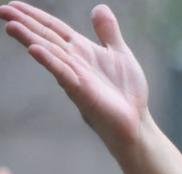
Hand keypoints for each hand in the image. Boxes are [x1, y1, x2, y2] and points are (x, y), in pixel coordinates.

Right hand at [1, 3, 150, 152]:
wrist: (135, 120)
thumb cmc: (125, 90)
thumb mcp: (119, 53)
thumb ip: (108, 32)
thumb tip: (99, 7)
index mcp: (81, 50)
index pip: (54, 28)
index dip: (35, 16)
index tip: (14, 4)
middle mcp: (74, 61)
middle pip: (46, 37)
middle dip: (25, 23)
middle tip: (2, 10)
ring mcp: (75, 75)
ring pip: (50, 53)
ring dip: (31, 39)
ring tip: (11, 26)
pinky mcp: (82, 91)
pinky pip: (63, 73)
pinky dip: (50, 61)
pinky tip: (34, 50)